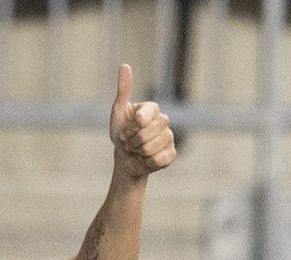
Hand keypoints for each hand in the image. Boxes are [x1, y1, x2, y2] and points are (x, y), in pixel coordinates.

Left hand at [109, 64, 176, 180]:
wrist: (126, 158)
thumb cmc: (121, 133)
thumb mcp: (119, 111)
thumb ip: (123, 90)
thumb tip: (124, 65)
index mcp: (152, 108)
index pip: (142, 118)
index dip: (131, 127)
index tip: (126, 129)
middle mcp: (164, 120)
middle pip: (145, 134)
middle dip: (131, 141)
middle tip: (129, 141)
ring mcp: (169, 137)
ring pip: (151, 148)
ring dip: (138, 152)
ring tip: (137, 149)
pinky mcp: (171, 154)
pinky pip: (158, 160)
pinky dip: (147, 162)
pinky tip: (146, 158)